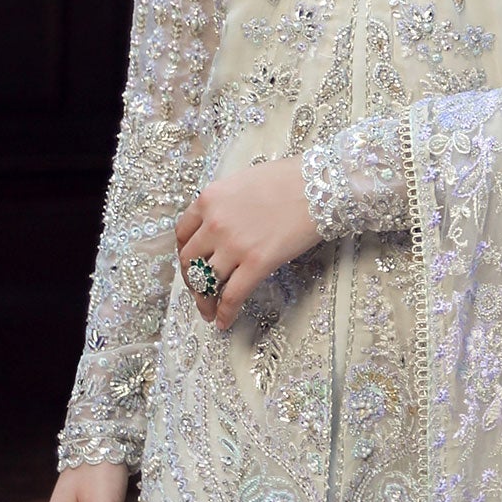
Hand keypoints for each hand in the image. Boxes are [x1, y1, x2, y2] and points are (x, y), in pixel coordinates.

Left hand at [176, 159, 321, 329]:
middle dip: (191, 280)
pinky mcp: (257, 263)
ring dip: (204, 301)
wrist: (319, 186)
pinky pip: (232, 296)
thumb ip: (225, 204)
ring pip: (206, 282)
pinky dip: (225, 313)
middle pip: (189, 261)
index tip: (191, 264)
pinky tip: (224, 322)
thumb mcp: (243, 183)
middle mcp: (214, 223)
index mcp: (209, 199)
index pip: (182, 234)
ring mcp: (234, 245)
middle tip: (199, 291)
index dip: (184, 254)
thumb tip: (223, 224)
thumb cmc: (289, 180)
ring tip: (209, 312)